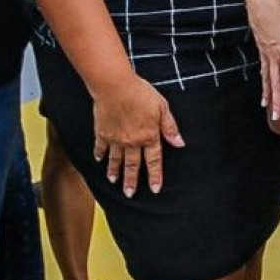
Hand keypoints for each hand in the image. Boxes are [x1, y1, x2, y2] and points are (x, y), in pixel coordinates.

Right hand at [91, 73, 183, 195]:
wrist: (115, 86)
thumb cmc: (140, 93)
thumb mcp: (162, 107)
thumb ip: (170, 127)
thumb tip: (179, 143)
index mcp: (149, 136)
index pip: (154, 161)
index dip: (155, 176)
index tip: (155, 189)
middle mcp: (132, 141)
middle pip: (132, 165)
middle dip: (131, 181)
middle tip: (129, 193)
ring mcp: (115, 138)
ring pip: (116, 159)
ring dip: (115, 171)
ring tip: (114, 181)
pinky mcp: (102, 132)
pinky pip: (101, 147)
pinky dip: (100, 154)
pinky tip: (99, 160)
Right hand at [247, 0, 279, 117]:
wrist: (259, 3)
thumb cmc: (279, 13)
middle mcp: (273, 57)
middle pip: (276, 84)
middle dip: (277, 102)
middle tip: (278, 118)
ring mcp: (266, 56)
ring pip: (268, 80)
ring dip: (269, 96)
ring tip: (269, 110)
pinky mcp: (262, 52)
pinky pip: (264, 72)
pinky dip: (264, 85)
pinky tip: (264, 94)